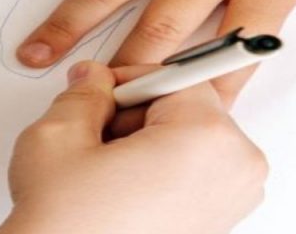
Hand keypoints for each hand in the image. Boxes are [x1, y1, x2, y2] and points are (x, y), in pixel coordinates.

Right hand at [0, 61, 266, 233]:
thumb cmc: (69, 230)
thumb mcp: (60, 136)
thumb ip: (85, 92)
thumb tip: (95, 80)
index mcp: (207, 138)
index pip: (176, 76)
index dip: (128, 78)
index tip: (103, 87)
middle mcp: (235, 170)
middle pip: (187, 109)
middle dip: (138, 115)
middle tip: (98, 138)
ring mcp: (232, 203)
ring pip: (188, 141)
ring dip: (148, 144)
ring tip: (108, 172)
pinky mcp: (218, 226)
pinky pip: (194, 175)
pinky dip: (160, 173)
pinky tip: (123, 191)